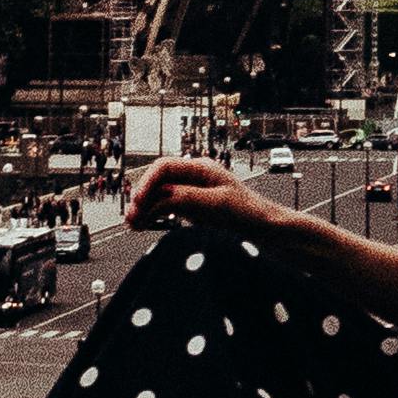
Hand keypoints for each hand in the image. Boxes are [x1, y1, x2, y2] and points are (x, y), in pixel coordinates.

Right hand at [123, 155, 283, 237]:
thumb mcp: (217, 206)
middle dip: (143, 197)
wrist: (267, 230)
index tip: (138, 202)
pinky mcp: (194, 208)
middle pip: (159, 181)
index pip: (165, 167)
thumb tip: (159, 196)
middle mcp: (195, 177)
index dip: (147, 183)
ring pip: (161, 195)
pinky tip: (143, 225)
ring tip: (131, 224)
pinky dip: (154, 215)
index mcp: (201, 168)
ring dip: (145, 208)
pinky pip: (167, 208)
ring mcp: (194, 192)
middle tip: (130, 218)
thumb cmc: (248, 214)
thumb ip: (187, 198)